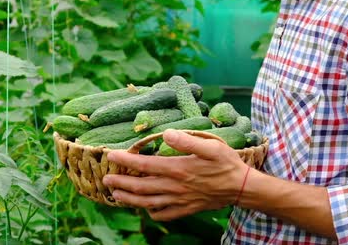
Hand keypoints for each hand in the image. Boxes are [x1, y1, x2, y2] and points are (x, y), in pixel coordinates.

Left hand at [102, 129, 247, 220]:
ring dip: (129, 199)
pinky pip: (164, 214)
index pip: (145, 165)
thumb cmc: (227, 163)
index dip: (126, 160)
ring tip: (115, 194)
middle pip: (141, 186)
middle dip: (121, 182)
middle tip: (106, 178)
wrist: (241, 187)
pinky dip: (151, 212)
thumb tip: (166, 133)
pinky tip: (146, 208)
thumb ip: (187, 140)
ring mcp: (180, 200)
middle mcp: (175, 187)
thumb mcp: (211, 146)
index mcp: (178, 169)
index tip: (111, 155)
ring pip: (148, 202)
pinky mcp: (186, 209)